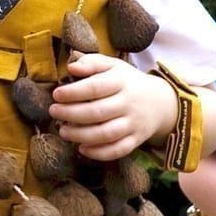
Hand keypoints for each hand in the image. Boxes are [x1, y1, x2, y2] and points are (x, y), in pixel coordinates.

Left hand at [49, 53, 178, 160]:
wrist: (162, 102)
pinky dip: (100, 153)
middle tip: (54, 112)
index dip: (74, 92)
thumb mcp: (114, 66)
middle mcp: (129, 104)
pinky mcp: (136, 140)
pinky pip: (118, 150)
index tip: (56, 95)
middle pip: (98, 112)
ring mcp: (133, 124)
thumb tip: (71, 67)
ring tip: (63, 132)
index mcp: (122, 82)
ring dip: (82, 135)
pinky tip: (82, 149)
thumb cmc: (128, 83)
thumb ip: (92, 63)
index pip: (96, 87)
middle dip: (72, 114)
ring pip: (107, 134)